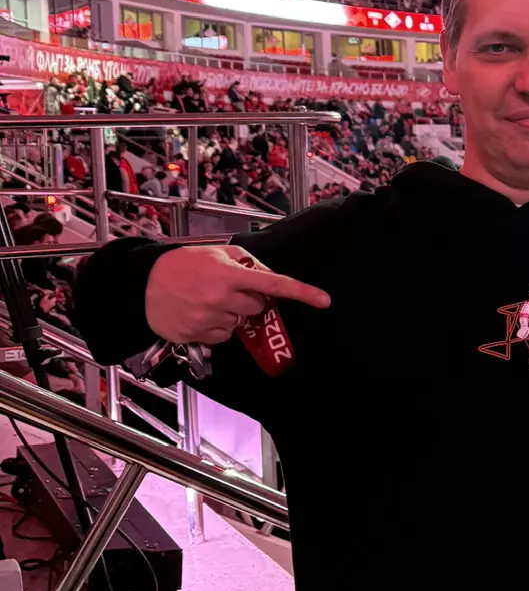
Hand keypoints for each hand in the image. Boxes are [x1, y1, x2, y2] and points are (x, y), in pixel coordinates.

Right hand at [144, 244, 330, 346]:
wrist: (141, 285)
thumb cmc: (178, 265)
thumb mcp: (214, 254)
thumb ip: (245, 263)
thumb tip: (266, 277)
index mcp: (228, 274)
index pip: (273, 284)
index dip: (301, 293)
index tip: (324, 301)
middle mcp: (221, 298)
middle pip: (258, 307)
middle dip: (250, 299)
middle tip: (228, 289)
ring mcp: (209, 319)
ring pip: (240, 323)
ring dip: (231, 313)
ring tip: (206, 300)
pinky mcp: (197, 335)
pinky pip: (223, 336)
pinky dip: (216, 327)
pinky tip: (199, 313)